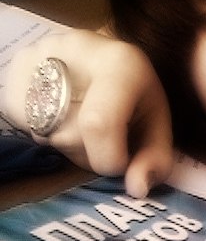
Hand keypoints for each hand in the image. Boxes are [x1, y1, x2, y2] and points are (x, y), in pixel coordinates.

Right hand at [4, 30, 172, 197]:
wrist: (106, 58)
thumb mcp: (157, 125)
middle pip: (69, 136)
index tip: (119, 163)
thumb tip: (137, 189)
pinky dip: (45, 134)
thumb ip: (155, 158)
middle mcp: (73, 51)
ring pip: (44, 134)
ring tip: (85, 123)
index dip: (107, 157)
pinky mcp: (13, 70)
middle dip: (90, 154)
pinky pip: (23, 127)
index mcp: (120, 64)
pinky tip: (63, 117)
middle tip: (106, 139)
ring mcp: (37, 58)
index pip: (98, 123)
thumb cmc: (136, 95)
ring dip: (67, 146)